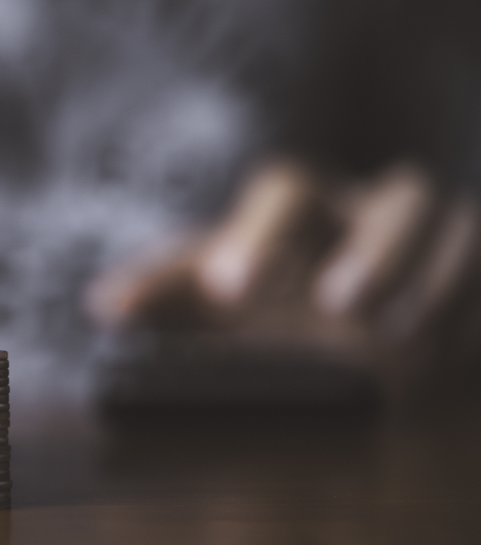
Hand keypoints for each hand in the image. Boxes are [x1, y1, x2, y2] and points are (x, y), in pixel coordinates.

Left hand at [85, 159, 480, 387]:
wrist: (341, 328)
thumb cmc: (267, 301)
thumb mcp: (210, 299)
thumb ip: (161, 295)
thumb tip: (101, 306)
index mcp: (304, 209)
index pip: (286, 189)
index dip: (260, 231)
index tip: (227, 289)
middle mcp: (374, 212)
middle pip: (398, 194)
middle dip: (375, 246)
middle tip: (337, 305)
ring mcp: (435, 242)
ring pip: (457, 225)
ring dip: (437, 276)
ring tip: (401, 341)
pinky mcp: (474, 280)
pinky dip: (471, 305)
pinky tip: (446, 355)